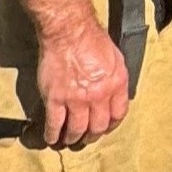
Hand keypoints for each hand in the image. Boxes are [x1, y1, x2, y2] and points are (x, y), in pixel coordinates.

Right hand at [34, 6, 131, 147]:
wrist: (69, 31)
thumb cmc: (92, 39)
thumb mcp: (116, 59)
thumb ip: (116, 80)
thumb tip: (115, 96)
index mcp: (116, 84)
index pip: (119, 115)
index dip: (111, 125)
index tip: (105, 128)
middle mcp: (99, 95)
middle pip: (98, 126)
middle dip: (92, 136)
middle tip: (86, 138)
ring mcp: (77, 99)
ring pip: (77, 129)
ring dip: (73, 138)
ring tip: (70, 140)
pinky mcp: (56, 98)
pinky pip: (55, 124)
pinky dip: (53, 134)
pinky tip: (52, 138)